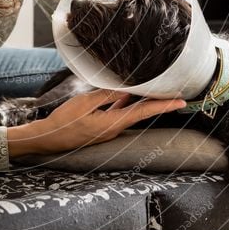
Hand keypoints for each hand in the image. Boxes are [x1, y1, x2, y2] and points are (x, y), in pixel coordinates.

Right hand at [6, 89, 185, 156]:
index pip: (143, 112)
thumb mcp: (84, 103)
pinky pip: (117, 115)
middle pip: (141, 114)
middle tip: (175, 94)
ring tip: (154, 92)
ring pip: (129, 114)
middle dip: (158, 104)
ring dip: (142, 104)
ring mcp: (107, 130)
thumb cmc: (63, 121)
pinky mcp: (100, 129)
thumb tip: (123, 90)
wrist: (48, 139)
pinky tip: (124, 97)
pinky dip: (124, 105)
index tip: (181, 101)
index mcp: (112, 123)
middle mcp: (114, 129)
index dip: (163, 106)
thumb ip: (105, 96)